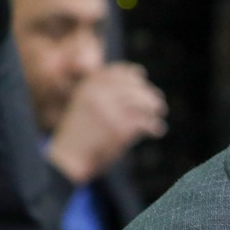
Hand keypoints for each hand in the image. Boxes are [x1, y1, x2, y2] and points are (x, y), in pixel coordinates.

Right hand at [46, 62, 166, 184]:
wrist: (69, 157)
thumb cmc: (80, 133)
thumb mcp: (84, 105)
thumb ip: (102, 92)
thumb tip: (136, 76)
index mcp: (88, 87)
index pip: (116, 72)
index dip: (131, 73)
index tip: (142, 76)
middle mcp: (97, 94)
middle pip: (133, 87)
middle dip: (148, 93)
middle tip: (158, 103)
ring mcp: (108, 110)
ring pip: (141, 102)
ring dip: (154, 107)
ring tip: (160, 113)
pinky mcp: (118, 128)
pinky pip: (143, 122)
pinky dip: (153, 126)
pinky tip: (157, 130)